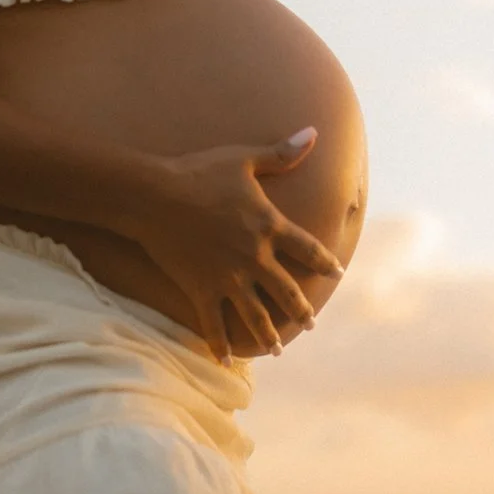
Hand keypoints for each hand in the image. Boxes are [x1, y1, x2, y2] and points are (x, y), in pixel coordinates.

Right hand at [122, 128, 344, 363]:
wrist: (157, 196)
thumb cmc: (200, 173)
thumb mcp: (244, 160)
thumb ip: (281, 154)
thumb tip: (314, 133)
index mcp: (268, 226)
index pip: (307, 248)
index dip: (324, 261)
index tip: (336, 272)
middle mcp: (255, 257)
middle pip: (286, 290)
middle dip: (301, 309)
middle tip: (312, 323)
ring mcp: (229, 277)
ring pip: (256, 314)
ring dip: (270, 334)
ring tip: (278, 349)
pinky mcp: (202, 290)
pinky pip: (215, 324)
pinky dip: (221, 345)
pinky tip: (226, 360)